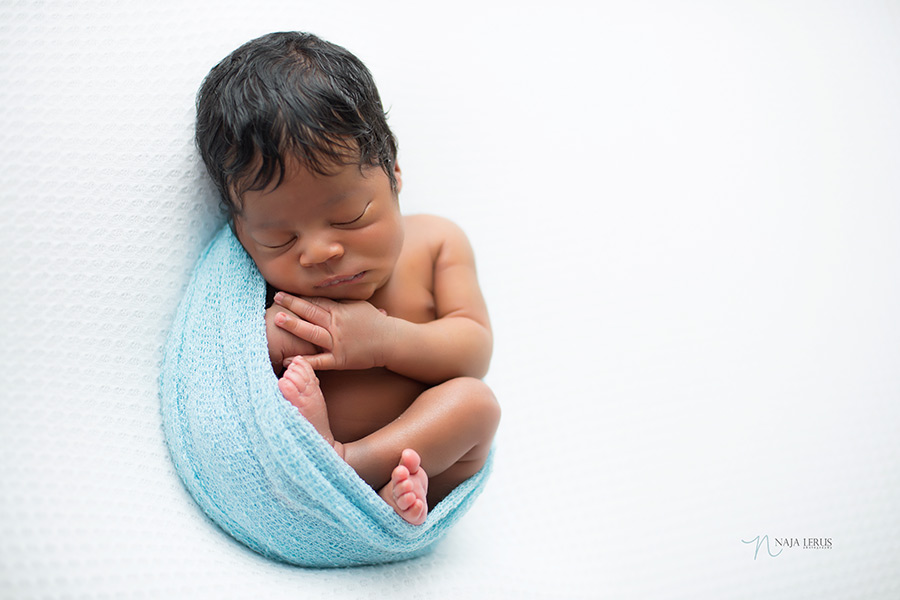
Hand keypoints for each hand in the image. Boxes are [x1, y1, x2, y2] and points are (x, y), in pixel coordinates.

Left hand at [272, 292, 394, 370]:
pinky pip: (319, 360)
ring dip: (294, 326)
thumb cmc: (375, 322)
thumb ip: (340, 301)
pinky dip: (303, 360)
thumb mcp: (358, 306)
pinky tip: (288, 359)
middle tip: (276, 298)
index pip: (316, 301)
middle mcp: (337, 325)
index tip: (284, 291)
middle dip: (292, 304)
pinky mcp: (339, 359)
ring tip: (278, 320)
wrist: (390, 342)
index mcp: (340, 311)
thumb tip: (326, 291)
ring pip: (312, 333)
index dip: (299, 296)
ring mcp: (337, 342)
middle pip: (311, 312)